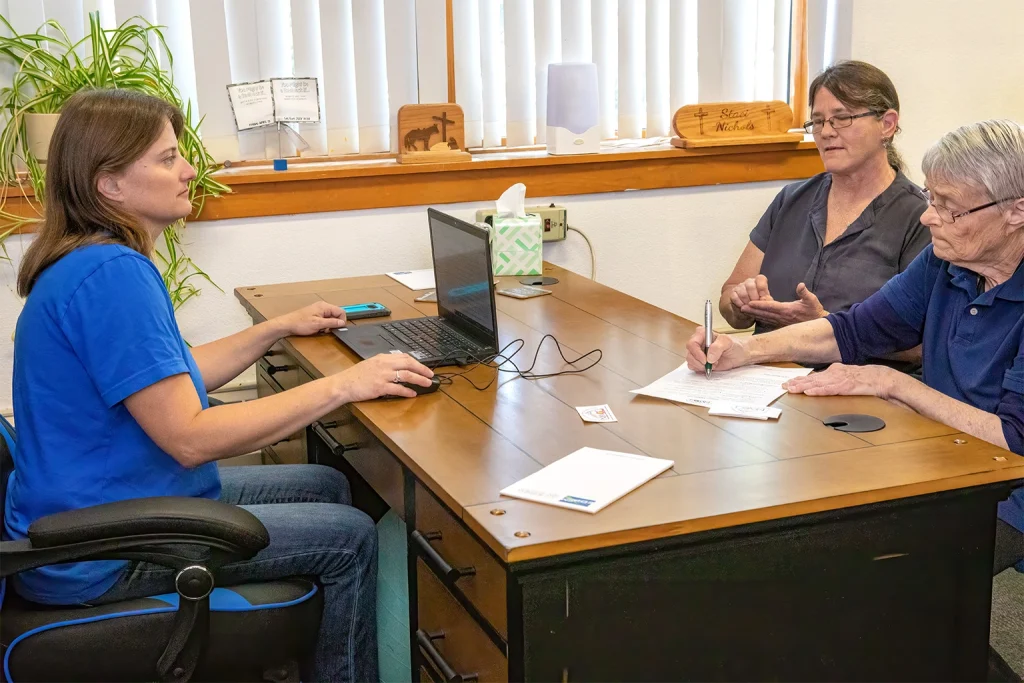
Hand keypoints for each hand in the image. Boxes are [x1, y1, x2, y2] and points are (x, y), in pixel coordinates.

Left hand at [276, 301, 346, 336]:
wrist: (287, 325)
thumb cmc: (300, 323)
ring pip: (330, 318)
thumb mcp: (318, 324)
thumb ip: (332, 323)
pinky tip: (318, 329)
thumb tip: (342, 323)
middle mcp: (322, 306)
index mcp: (324, 306)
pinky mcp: (315, 315)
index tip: (338, 328)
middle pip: (336, 315)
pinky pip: (324, 320)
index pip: (341, 311)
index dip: (341, 321)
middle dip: (334, 324)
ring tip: (321, 330)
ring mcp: (318, 310)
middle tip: (328, 330)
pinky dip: (323, 325)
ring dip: (328, 325)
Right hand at [336, 353, 433, 400]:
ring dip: (419, 379)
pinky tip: (413, 394)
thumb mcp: (371, 363)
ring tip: (427, 383)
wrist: (344, 384)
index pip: (404, 357)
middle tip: (431, 374)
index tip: (424, 367)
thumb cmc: (356, 376)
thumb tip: (398, 366)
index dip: (417, 362)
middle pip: (409, 364)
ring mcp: (383, 375)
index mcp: (383, 358)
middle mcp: (384, 365)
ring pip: (406, 375)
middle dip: (422, 369)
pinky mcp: (380, 387)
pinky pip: (398, 388)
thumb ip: (385, 363)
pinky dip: (407, 391)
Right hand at [685, 326, 750, 372]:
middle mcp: (698, 343)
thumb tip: (709, 357)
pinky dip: (701, 369)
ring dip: (701, 366)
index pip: (692, 343)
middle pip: (690, 354)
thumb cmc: (735, 346)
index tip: (705, 360)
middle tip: (711, 364)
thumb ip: (717, 347)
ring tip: (714, 364)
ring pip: (690, 361)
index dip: (696, 353)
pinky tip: (711, 367)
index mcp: (702, 334)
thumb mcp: (728, 342)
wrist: (740, 355)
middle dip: (700, 362)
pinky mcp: (699, 361)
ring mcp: (698, 353)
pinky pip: (693, 367)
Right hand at [728, 274, 772, 313]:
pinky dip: (740, 304)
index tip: (763, 298)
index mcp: (759, 281)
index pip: (760, 278)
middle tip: (756, 305)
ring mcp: (740, 286)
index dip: (762, 289)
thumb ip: (767, 300)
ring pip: (742, 293)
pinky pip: (735, 297)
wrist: (748, 311)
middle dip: (754, 298)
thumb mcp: (765, 302)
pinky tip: (743, 308)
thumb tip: (767, 300)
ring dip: (747, 302)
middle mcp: (749, 281)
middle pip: (750, 286)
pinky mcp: (733, 293)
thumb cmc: (759, 305)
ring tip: (750, 308)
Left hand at [742, 282, 825, 327]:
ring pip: (764, 317)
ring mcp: (781, 321)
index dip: (760, 305)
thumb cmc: (814, 311)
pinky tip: (752, 316)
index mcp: (787, 310)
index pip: (771, 306)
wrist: (818, 323)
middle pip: (764, 313)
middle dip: (752, 310)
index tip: (750, 302)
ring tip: (743, 311)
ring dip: (754, 314)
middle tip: (741, 307)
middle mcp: (782, 317)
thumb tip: (800, 285)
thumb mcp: (812, 300)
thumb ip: (805, 293)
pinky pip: (767, 321)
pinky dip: (759, 318)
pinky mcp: (781, 323)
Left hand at [781, 363, 898, 397]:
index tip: (788, 382)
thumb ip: (834, 380)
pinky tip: (809, 392)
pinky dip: (819, 390)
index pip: (814, 376)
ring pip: (818, 384)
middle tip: (783, 386)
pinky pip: (830, 389)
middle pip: (812, 379)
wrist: (882, 378)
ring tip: (791, 389)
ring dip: (803, 387)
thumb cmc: (865, 379)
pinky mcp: (846, 387)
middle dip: (797, 382)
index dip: (800, 379)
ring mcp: (840, 380)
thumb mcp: (846, 377)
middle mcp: (834, 374)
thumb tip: (821, 383)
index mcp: (834, 371)